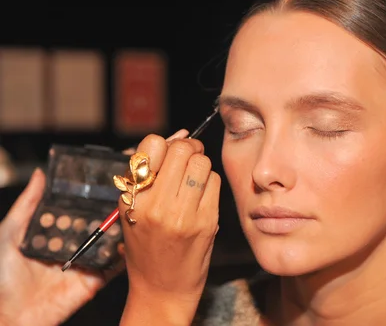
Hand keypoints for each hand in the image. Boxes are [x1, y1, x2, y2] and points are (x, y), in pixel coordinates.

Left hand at [0, 169, 124, 325]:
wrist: (10, 314)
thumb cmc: (3, 277)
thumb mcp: (11, 233)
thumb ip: (27, 205)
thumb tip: (40, 174)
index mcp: (57, 234)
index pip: (78, 212)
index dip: (90, 199)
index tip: (105, 182)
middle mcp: (74, 246)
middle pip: (97, 225)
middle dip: (109, 211)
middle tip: (123, 196)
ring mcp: (86, 263)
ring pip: (109, 243)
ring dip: (120, 230)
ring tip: (128, 215)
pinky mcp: (95, 280)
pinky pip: (114, 267)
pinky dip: (124, 256)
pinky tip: (128, 243)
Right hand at [119, 134, 220, 324]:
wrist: (163, 287)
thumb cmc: (146, 245)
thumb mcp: (133, 210)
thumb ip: (149, 172)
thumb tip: (181, 135)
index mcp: (133, 199)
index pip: (152, 145)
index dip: (163, 144)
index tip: (166, 154)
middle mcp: (157, 205)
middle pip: (183, 150)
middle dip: (187, 149)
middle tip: (186, 160)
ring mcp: (184, 214)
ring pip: (202, 162)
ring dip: (200, 165)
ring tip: (193, 180)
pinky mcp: (207, 221)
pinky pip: (215, 181)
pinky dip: (210, 182)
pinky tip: (201, 196)